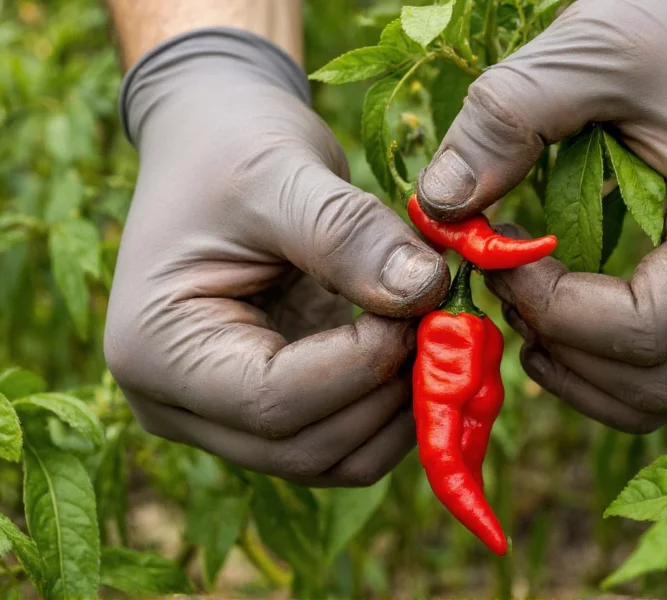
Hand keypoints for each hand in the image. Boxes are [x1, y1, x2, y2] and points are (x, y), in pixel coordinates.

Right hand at [105, 28, 448, 483]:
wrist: (216, 146)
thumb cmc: (229, 148)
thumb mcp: (282, 174)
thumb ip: (350, 235)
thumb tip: (428, 292)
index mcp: (157, 350)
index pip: (271, 401)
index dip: (362, 365)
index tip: (422, 306)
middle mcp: (180, 402)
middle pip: (304, 447)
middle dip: (388, 395)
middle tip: (444, 326)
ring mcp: (226, 414)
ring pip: (331, 457)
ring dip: (398, 410)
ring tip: (436, 334)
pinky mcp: (270, 406)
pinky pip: (342, 437)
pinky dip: (391, 406)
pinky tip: (421, 349)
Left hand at [415, 0, 666, 432]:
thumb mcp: (595, 47)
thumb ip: (509, 120)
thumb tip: (441, 206)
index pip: (640, 330)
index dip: (550, 309)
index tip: (497, 257)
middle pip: (658, 383)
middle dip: (564, 352)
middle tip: (506, 295)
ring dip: (586, 373)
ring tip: (528, 315)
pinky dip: (613, 363)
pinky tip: (564, 319)